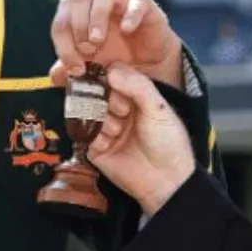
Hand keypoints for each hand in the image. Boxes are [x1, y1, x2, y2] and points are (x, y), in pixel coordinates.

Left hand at [50, 0, 182, 89]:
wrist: (147, 65)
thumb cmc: (113, 60)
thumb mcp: (89, 69)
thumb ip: (70, 70)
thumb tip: (54, 76)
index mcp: (75, 11)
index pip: (61, 20)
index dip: (63, 44)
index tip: (76, 68)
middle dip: (77, 24)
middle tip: (87, 49)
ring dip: (97, 14)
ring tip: (98, 40)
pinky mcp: (143, 3)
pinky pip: (136, 0)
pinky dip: (130, 13)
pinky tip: (126, 30)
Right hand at [86, 63, 195, 216]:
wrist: (167, 181)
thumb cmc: (168, 142)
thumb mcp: (158, 108)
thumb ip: (138, 86)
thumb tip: (111, 69)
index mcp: (134, 97)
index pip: (113, 78)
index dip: (110, 78)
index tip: (111, 81)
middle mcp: (117, 110)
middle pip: (96, 94)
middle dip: (105, 101)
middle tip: (121, 112)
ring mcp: (105, 129)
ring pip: (88, 114)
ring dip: (102, 120)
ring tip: (117, 130)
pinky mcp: (94, 149)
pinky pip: (83, 136)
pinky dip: (94, 137)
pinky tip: (108, 142)